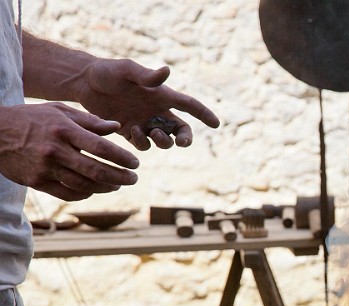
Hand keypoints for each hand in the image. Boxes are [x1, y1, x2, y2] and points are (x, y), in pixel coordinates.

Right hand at [0, 102, 138, 200]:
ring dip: (106, 187)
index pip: (101, 147)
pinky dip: (85, 194)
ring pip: (84, 185)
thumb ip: (89, 121)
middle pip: (96, 170)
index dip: (122, 158)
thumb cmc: (30, 118)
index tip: (136, 163)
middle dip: (121, 177)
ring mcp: (45, 168)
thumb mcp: (58, 111)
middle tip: (134, 178)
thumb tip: (116, 128)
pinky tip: (94, 190)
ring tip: (117, 185)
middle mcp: (55, 150)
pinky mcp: (37, 182)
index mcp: (64, 130)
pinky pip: (68, 193)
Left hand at [76, 59, 219, 150]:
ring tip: (152, 134)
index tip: (216, 124)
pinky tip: (131, 131)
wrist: (83, 83)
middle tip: (182, 142)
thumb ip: (146, 75)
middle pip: (181, 130)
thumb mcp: (127, 70)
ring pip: (164, 141)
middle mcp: (156, 111)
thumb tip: (167, 72)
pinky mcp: (129, 132)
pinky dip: (141, 143)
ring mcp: (143, 123)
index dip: (204, 114)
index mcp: (161, 95)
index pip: (189, 106)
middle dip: (185, 138)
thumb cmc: (107, 72)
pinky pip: (143, 145)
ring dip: (163, 141)